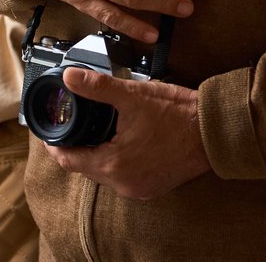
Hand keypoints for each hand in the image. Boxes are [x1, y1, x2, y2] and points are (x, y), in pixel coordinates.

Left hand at [42, 69, 210, 199]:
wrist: (214, 131)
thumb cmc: (178, 114)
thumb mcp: (133, 96)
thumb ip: (97, 87)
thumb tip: (69, 77)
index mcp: (113, 165)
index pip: (69, 161)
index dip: (56, 145)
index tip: (51, 131)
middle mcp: (123, 184)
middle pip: (87, 166)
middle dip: (79, 146)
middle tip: (75, 123)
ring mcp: (140, 189)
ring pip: (106, 172)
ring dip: (100, 153)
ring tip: (100, 128)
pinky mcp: (153, 187)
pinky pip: (125, 176)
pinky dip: (119, 160)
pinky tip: (124, 141)